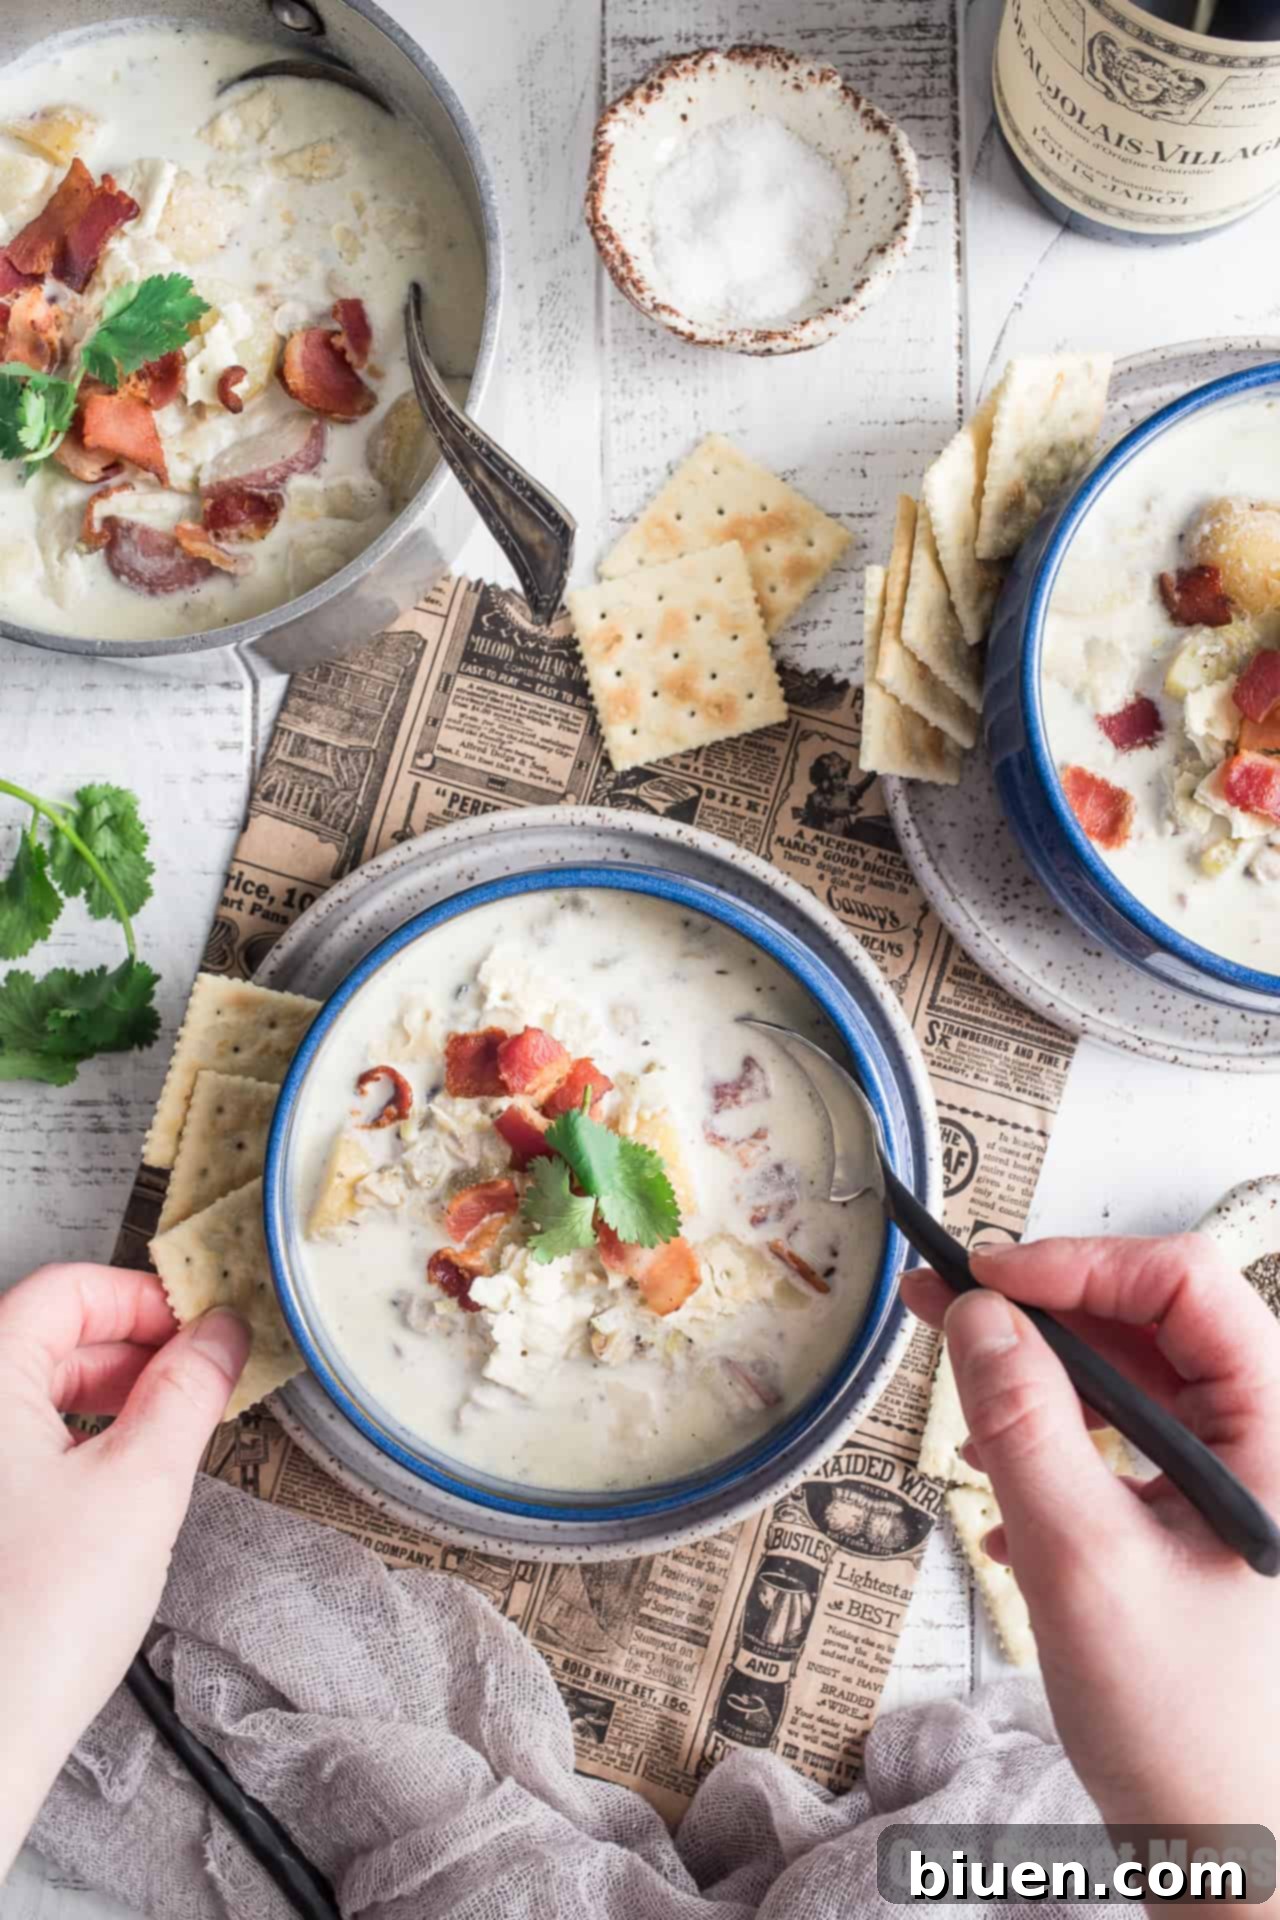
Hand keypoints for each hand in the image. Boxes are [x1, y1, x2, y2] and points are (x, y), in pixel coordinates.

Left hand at [0, 1263, 246, 1872]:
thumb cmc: (31, 1626)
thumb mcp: (141, 1486)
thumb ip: (187, 1393)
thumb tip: (220, 1334)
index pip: (67, 1290)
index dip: (143, 1299)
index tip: (203, 1327)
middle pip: (47, 1336)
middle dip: (134, 1350)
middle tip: (201, 1378)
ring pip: (32, 1392)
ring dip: (107, 1397)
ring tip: (170, 1432)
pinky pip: (18, 1445)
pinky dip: (75, 1443)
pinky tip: (119, 1483)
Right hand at [902, 1235, 1279, 1833]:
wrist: (1232, 1860)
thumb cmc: (1191, 1733)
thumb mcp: (1083, 1564)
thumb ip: (1024, 1427)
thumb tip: (977, 1318)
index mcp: (1276, 1438)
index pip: (1184, 1288)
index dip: (1078, 1265)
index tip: (986, 1278)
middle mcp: (1265, 1448)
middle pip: (1154, 1326)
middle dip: (1043, 1313)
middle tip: (945, 1305)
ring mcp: (1233, 1488)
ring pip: (1134, 1384)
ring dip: (1043, 1381)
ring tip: (962, 1396)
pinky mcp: (1199, 1525)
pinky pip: (1126, 1444)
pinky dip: (1056, 1443)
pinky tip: (1002, 1486)